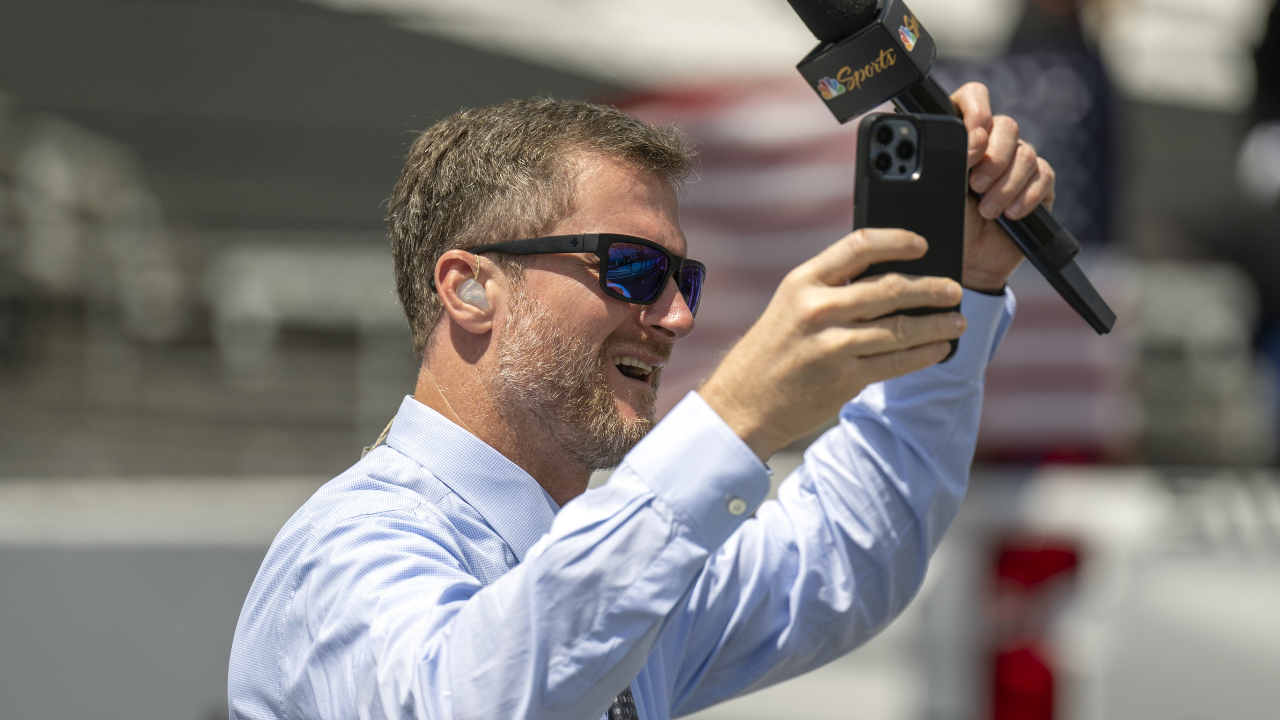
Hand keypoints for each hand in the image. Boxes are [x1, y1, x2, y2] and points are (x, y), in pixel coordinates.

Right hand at [700, 229, 965, 460]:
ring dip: (937, 324)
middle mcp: (817, 308)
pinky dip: (924, 354)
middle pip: (891, 288)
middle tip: (954, 291)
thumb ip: (831, 289)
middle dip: (932, 288)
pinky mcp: (845, 378)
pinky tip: (939, 349)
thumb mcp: (789, 306)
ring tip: (957, 322)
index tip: (922, 244)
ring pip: (901, 327)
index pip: (859, 246)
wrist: (742, 403)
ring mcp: (832, 344)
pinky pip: (897, 362)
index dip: (897, 240)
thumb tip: (891, 280)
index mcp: (802, 281)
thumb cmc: (772, 351)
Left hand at [951, 82, 1055, 292]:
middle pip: (1005, 124)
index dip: (976, 111)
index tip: (970, 143)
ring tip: (987, 210)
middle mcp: (991, 143)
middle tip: (974, 185)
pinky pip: (1043, 175)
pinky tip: (1010, 215)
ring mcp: (1015, 162)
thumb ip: (939, 161)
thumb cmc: (944, 224)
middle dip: (991, 157)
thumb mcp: (933, 191)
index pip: (973, 97)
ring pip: (1024, 151)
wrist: (966, 263)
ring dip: (1005, 183)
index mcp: (961, 135)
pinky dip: (1027, 196)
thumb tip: (955, 145)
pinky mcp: (1038, 184)